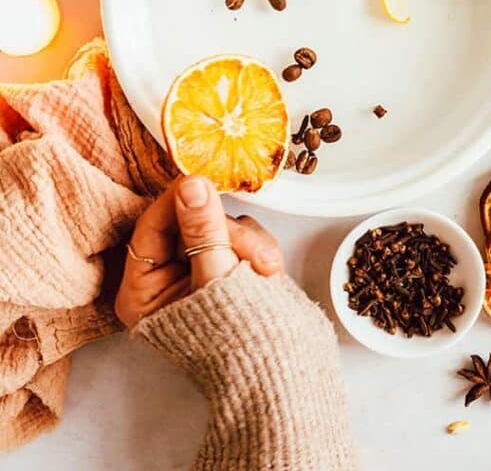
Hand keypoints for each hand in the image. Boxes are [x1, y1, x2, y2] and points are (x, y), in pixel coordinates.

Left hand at [115, 175, 283, 327]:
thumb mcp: (216, 279)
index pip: (152, 226)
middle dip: (227, 233)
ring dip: (247, 242)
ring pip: (217, 227)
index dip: (177, 201)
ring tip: (265, 270)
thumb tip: (190, 185)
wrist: (284, 372)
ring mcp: (196, 272)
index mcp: (143, 291)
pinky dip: (257, 249)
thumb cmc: (240, 341)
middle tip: (250, 249)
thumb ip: (203, 229)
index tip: (199, 180)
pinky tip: (268, 272)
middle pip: (188, 224)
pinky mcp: (225, 268)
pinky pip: (238, 237)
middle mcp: (165, 279)